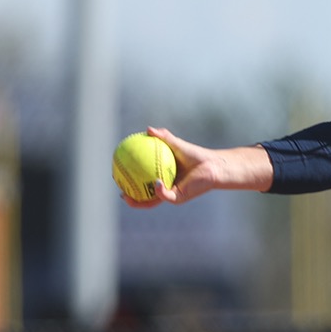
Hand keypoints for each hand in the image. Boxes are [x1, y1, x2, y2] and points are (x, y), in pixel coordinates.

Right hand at [125, 129, 273, 207]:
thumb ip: (163, 137)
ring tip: (127, 196)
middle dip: (130, 197)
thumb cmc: (196, 154)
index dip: (128, 181)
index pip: (141, 182)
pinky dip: (158, 190)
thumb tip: (148, 129)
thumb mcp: (176, 144)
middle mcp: (166, 189)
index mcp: (162, 178)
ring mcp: (172, 195)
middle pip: (143, 197)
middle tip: (119, 190)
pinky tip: (154, 182)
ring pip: (151, 202)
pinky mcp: (180, 197)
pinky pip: (165, 196)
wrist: (213, 165)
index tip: (117, 175)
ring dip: (138, 202)